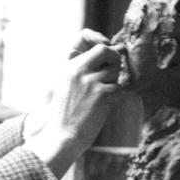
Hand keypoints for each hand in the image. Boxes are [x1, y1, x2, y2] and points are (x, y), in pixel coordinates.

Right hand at [24, 30, 122, 177]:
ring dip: (113, 82)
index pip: (86, 44)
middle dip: (113, 58)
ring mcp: (90, 81)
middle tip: (114, 70)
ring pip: (114, 71)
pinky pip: (118, 88)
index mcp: (66, 67)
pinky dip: (115, 97)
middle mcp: (77, 70)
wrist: (61, 136)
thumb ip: (75, 71)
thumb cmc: (62, 115)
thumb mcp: (61, 87)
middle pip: (104, 50)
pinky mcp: (102, 94)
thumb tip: (92, 56)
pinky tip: (104, 106)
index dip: (100, 48)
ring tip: (103, 95)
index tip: (105, 58)